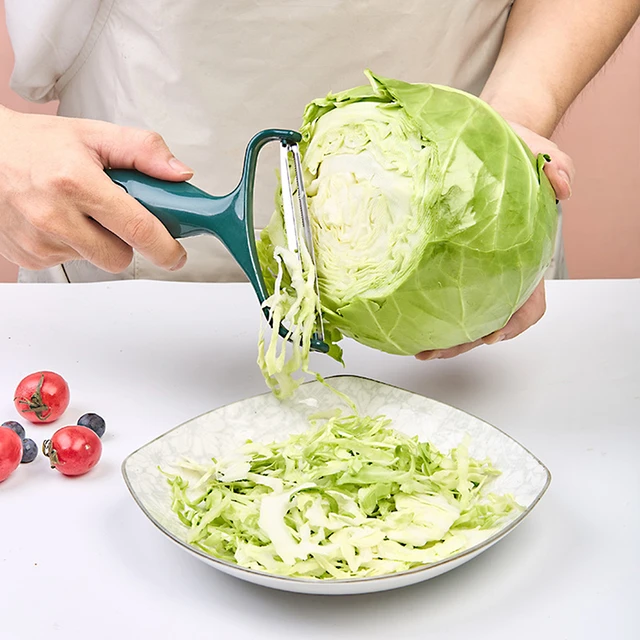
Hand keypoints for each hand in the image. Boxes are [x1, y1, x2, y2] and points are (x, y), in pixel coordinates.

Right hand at [0, 106, 192, 272]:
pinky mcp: (29, 256)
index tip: (176, 254)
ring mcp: (38, 241)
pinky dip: (75, 245)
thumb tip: (180, 174)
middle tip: (116, 215)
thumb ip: (143, 151)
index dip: (165, 248)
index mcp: (76, 182)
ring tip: (80, 211)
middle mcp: (54, 216)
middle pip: (119, 256)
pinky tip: (60, 220)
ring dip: (99, 242)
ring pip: (96, 260)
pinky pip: (71, 262)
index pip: (137, 229)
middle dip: (126, 241)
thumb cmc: (36, 144)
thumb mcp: (93, 135)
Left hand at [416, 121, 574, 360]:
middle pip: (488, 321)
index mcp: (526, 256)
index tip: (492, 335)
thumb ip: (559, 169)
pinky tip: (405, 311)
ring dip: (443, 335)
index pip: (528, 301)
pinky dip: (426, 305)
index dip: (514, 324)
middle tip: (434, 351)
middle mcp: (501, 269)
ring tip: (418, 346)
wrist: (498, 137)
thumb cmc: (520, 152)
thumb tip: (562, 187)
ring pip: (463, 314)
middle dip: (463, 341)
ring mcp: (475, 267)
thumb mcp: (544, 154)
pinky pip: (439, 286)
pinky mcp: (451, 255)